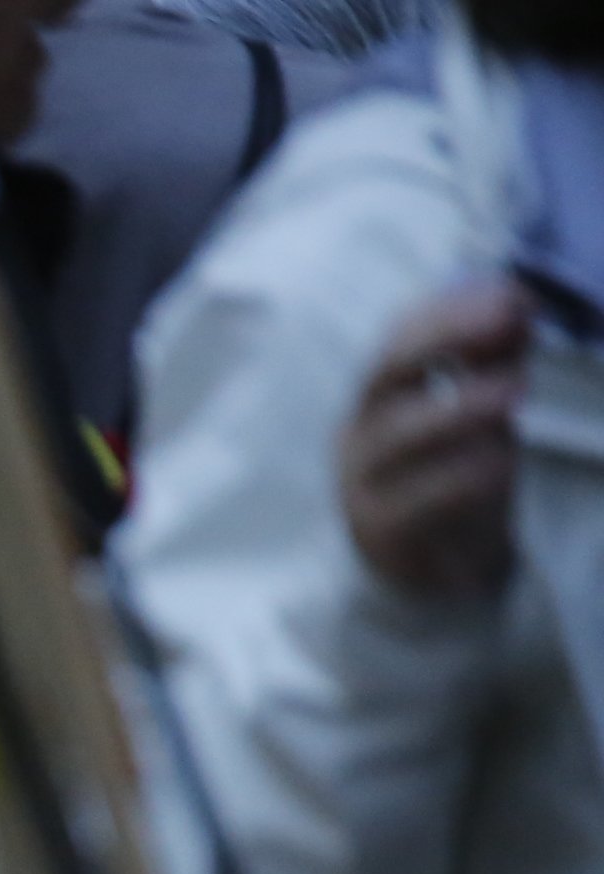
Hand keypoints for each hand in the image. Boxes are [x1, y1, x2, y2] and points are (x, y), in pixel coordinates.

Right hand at [342, 280, 531, 600]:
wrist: (429, 573)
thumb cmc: (453, 479)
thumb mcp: (476, 410)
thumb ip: (492, 359)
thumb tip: (517, 301)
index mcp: (379, 396)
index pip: (401, 337)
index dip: (450, 311)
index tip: (509, 295)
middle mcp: (361, 431)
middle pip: (386, 373)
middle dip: (444, 339)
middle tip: (508, 322)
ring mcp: (363, 482)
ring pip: (401, 436)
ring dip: (460, 407)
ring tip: (516, 391)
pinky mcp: (381, 532)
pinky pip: (420, 499)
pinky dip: (466, 475)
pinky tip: (504, 460)